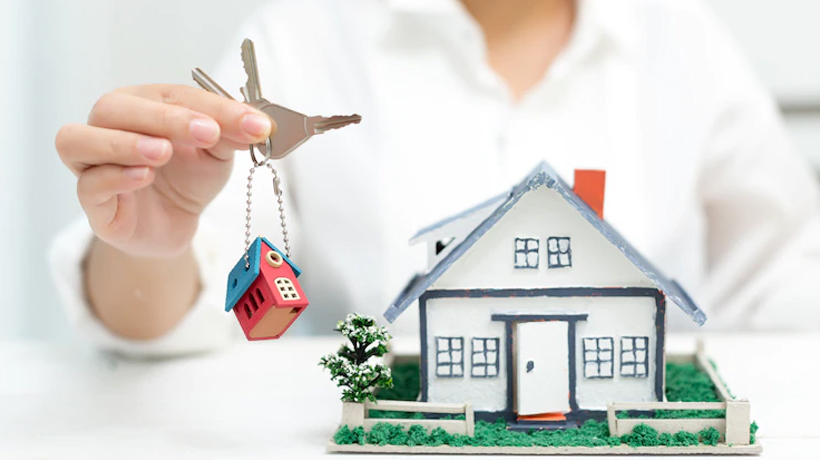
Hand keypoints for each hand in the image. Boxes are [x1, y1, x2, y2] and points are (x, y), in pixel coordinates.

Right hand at [56, 84, 274, 257]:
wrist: (177, 224)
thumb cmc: (189, 178)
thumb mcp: (217, 153)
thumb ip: (230, 133)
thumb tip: (258, 123)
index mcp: (142, 104)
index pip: (171, 95)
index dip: (210, 106)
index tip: (248, 122)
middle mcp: (108, 126)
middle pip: (115, 108)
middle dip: (163, 118)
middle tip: (206, 132)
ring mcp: (92, 163)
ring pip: (80, 140)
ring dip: (123, 142)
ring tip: (163, 151)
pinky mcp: (93, 200)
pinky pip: (88, 184)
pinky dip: (114, 176)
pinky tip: (144, 176)